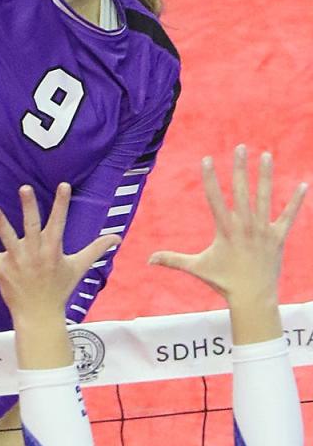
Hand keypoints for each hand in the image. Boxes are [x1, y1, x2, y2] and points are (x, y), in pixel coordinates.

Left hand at [0, 184, 119, 365]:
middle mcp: (35, 252)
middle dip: (29, 207)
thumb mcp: (79, 268)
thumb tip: (117, 237)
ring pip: (8, 239)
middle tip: (24, 188)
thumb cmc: (59, 289)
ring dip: (1, 224)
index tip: (63, 185)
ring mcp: (18, 261)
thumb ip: (96, 249)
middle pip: (32, 225)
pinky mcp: (2, 270)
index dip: (62, 203)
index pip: (59, 221)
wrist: (40, 314)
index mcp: (53, 249)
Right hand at [149, 148, 305, 326]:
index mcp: (225, 230)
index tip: (207, 159)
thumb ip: (173, 260)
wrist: (252, 297)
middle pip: (241, 191)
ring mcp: (263, 230)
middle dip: (240, 168)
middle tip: (240, 147)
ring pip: (264, 197)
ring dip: (265, 175)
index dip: (210, 178)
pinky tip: (303, 184)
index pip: (214, 198)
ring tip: (266, 155)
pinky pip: (289, 216)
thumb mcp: (196, 268)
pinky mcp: (278, 237)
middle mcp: (245, 226)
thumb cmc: (223, 282)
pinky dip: (297, 201)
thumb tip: (148, 260)